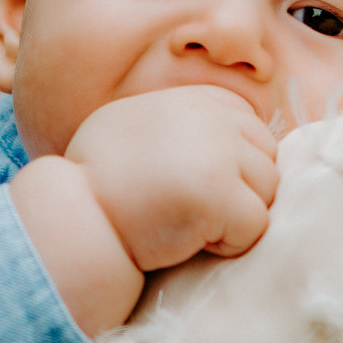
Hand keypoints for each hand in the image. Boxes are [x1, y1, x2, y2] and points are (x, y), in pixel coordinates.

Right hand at [63, 85, 277, 269]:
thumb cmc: (99, 181)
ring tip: (187, 219)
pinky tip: (188, 237)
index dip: (231, 160)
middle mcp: (211, 117)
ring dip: (235, 215)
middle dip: (239, 188)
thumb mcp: (138, 126)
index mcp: (194, 99)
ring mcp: (218, 153)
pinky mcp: (219, 194)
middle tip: (190, 206)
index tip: (192, 178)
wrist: (75, 217)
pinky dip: (228, 244)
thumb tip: (232, 133)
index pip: (249, 125)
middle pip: (266, 157)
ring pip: (267, 191)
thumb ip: (184, 123)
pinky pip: (256, 226)